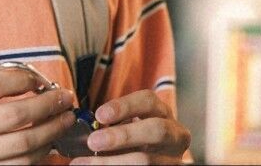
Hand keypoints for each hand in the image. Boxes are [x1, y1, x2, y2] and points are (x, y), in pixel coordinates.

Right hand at [0, 69, 78, 163]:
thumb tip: (23, 80)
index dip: (24, 79)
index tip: (39, 78)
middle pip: (14, 118)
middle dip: (48, 106)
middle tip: (64, 97)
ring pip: (21, 149)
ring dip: (50, 132)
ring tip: (64, 120)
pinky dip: (36, 158)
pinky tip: (47, 145)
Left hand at [70, 90, 190, 163]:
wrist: (153, 162)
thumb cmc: (137, 143)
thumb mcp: (131, 128)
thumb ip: (115, 125)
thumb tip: (86, 129)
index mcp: (163, 114)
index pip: (148, 101)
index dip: (124, 106)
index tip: (99, 115)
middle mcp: (175, 135)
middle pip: (156, 130)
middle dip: (123, 135)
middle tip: (93, 141)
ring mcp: (174, 158)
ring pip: (148, 160)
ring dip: (113, 162)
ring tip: (85, 163)